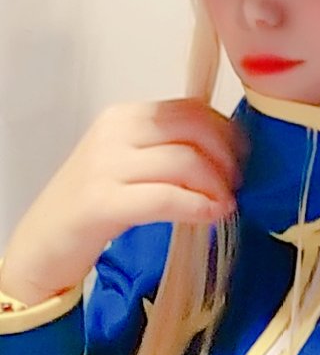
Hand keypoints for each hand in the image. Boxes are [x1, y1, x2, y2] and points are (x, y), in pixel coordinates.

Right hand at [0, 99, 244, 303]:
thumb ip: (168, 151)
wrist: (42, 246)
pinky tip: (212, 215)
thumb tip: (226, 151)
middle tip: (235, 184)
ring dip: (216, 185)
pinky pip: (166, 197)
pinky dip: (197, 206)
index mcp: (124, 117)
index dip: (225, 131)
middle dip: (226, 156)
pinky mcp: (102, 202)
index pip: (190, 108)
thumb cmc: (93, 208)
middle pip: (192, 129)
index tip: (241, 157)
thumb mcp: (129, 164)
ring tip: (224, 203)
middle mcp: (114, 132)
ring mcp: (105, 166)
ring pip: (184, 162)